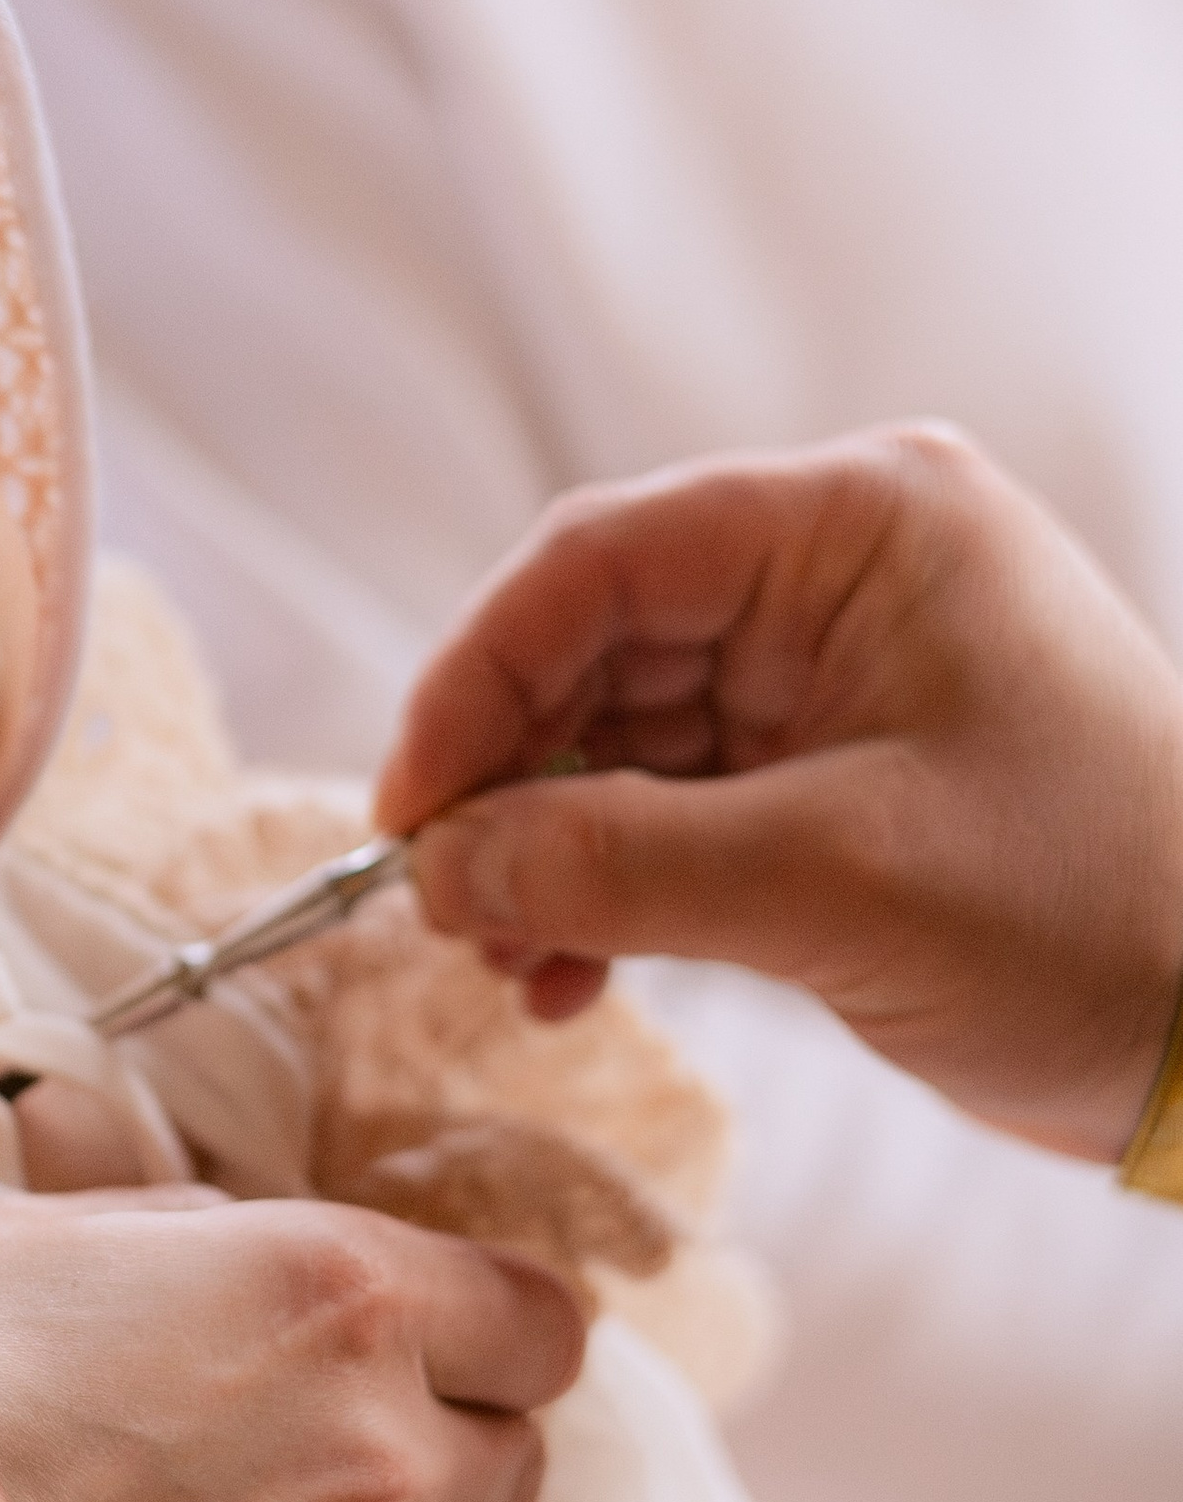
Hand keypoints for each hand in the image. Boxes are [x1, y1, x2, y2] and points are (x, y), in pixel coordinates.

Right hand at [0, 1193, 583, 1501]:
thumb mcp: (40, 1236)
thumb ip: (201, 1232)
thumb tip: (254, 1234)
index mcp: (335, 1293)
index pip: (546, 1325)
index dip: (495, 1338)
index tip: (444, 1353)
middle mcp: (374, 1456)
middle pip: (520, 1469)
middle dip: (450, 1457)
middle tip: (330, 1460)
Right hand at [377, 424, 1182, 1160]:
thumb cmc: (1094, 921)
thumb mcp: (832, 887)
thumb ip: (614, 866)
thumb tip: (437, 867)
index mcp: (863, 524)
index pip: (598, 559)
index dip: (473, 683)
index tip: (407, 819)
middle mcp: (844, 571)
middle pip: (594, 644)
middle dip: (507, 782)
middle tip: (444, 910)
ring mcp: (841, 669)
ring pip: (619, 734)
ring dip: (546, 851)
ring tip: (506, 966)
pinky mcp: (838, 768)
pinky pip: (673, 802)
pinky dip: (608, 885)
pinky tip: (570, 977)